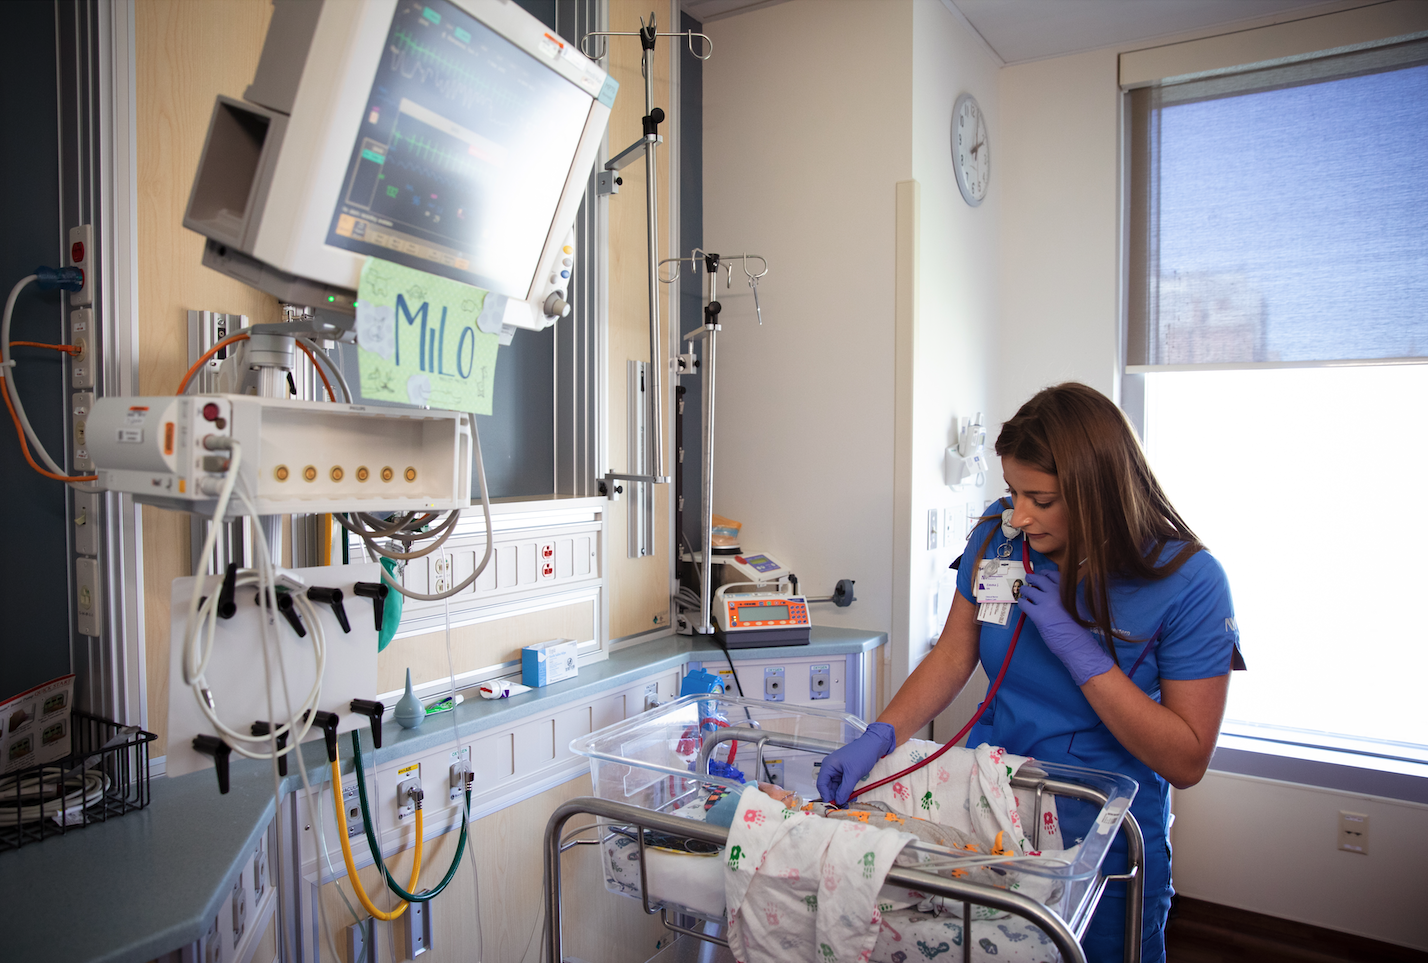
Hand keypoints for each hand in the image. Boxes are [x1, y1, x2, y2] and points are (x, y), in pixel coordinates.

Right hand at [817, 721, 895, 804]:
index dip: (826, 796)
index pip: (821, 784)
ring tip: (849, 803)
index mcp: (828, 765)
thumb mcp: (853, 774)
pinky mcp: (845, 773)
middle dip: (835, 797)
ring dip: (842, 795)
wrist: (874, 745)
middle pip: (828, 787)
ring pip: (836, 787)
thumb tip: (838, 801)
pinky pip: (843, 785)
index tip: (833, 806)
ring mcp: (838, 771)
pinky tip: (853, 796)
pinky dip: (847, 791)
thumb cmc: (862, 755)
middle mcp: (831, 768)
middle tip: (843, 807)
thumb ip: (845, 789)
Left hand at [1017, 570, 1114, 685]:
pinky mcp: (1038, 614)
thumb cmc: (1080, 629)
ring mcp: (1047, 602)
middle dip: (1032, 578)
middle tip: (1028, 578)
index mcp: (1069, 590)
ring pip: (1029, 590)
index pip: (1054, 574)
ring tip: (1023, 592)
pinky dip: (1022, 603)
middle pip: (1040, 579)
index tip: (1042, 574)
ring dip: (1025, 590)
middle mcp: (1057, 593)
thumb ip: (1066, 596)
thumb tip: (1053, 593)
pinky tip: (1023, 604)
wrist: (1078, 643)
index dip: (1046, 573)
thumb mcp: (1077, 606)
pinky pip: (1024, 603)